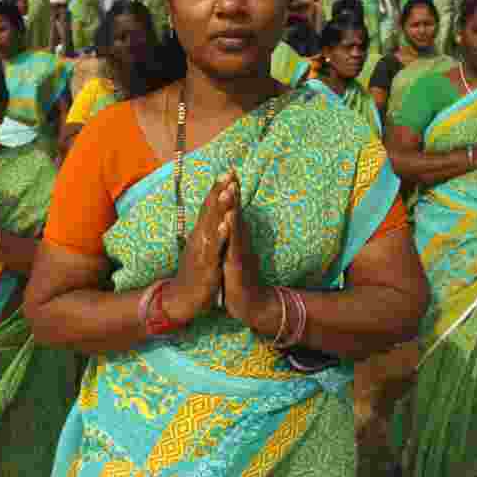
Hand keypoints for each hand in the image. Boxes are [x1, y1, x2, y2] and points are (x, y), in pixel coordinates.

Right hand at [167, 172, 232, 321]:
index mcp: (201, 234)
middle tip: (228, 173)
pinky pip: (213, 249)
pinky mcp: (205, 266)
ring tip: (228, 191)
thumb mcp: (203, 249)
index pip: (209, 207)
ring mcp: (201, 251)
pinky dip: (219, 236)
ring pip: (211, 225)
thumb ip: (208, 232)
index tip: (229, 172)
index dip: (218, 189)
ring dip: (219, 208)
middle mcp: (199, 238)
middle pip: (209, 210)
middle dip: (219, 191)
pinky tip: (226, 224)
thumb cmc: (196, 274)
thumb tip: (216, 216)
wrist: (182, 300)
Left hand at [221, 174, 272, 325]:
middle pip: (234, 213)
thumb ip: (234, 240)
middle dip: (231, 192)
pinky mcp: (237, 265)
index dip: (228, 194)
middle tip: (230, 171)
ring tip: (230, 188)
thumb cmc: (239, 280)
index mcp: (234, 240)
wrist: (250, 305)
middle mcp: (238, 243)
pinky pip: (233, 245)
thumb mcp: (234, 256)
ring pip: (235, 226)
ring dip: (232, 206)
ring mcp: (239, 252)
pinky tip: (229, 217)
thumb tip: (234, 224)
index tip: (225, 173)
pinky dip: (231, 230)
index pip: (230, 212)